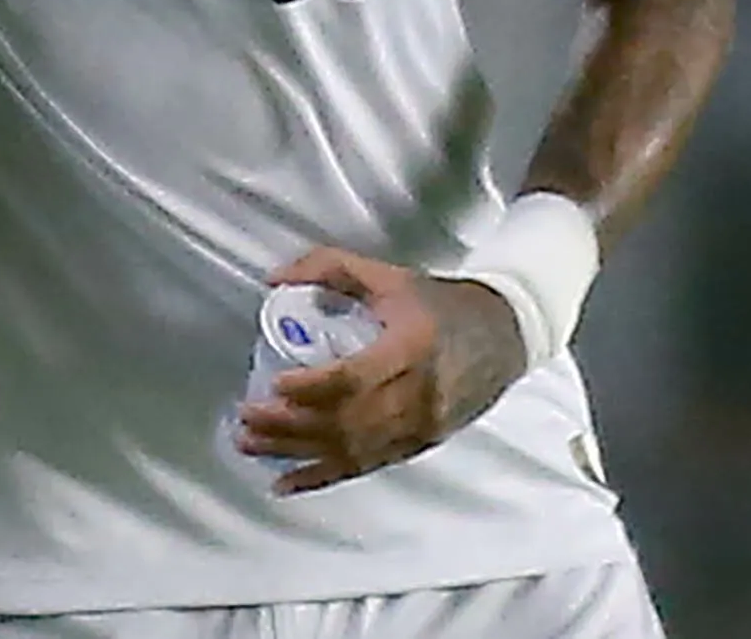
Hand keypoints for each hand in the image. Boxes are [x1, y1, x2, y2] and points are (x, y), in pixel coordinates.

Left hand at [235, 247, 526, 492]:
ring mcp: (421, 428)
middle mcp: (418, 395)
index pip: (355, 379)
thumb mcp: (389, 276)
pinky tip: (286, 482)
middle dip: (290, 426)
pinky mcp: (419, 446)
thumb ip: (331, 268)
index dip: (311, 388)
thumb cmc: (440, 303)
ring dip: (296, 452)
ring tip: (250, 447)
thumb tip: (274, 278)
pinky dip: (323, 477)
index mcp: (412, 348)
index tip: (273, 384)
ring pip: (351, 449)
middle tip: (245, 420)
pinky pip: (366, 467)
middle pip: (346, 421)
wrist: (506, 336)